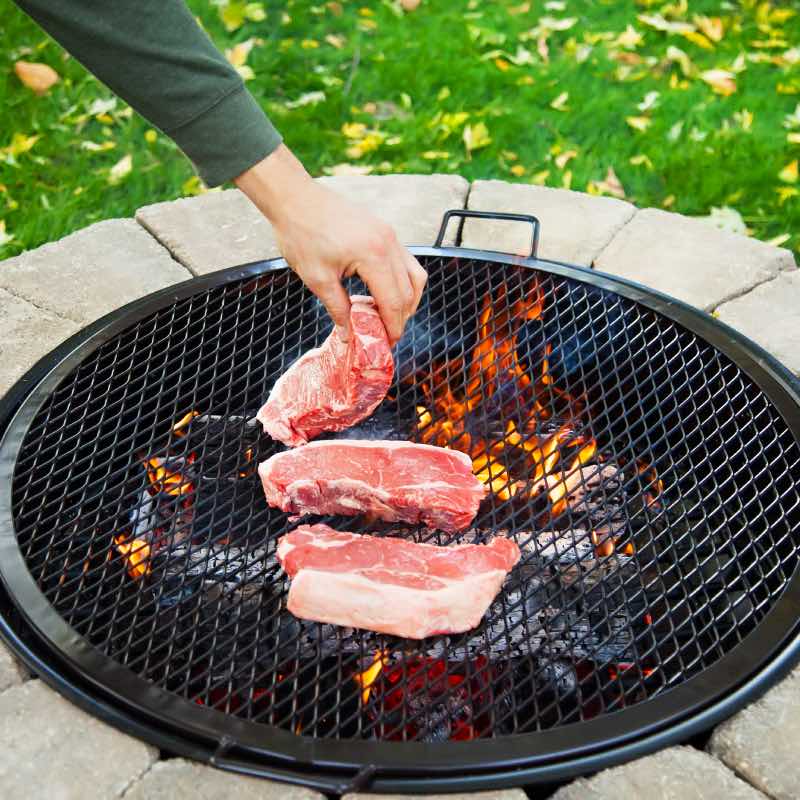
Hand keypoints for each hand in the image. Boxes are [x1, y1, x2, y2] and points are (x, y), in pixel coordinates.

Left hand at [235, 145, 426, 343]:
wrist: (295, 198)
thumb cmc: (302, 234)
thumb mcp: (317, 279)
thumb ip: (338, 309)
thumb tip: (349, 334)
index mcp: (374, 256)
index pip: (394, 301)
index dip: (393, 326)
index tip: (388, 343)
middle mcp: (388, 243)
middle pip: (409, 291)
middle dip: (401, 317)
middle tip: (388, 335)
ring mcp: (390, 235)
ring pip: (414, 275)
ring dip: (407, 299)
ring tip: (390, 316)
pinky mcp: (385, 230)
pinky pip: (405, 261)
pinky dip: (402, 281)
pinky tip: (385, 292)